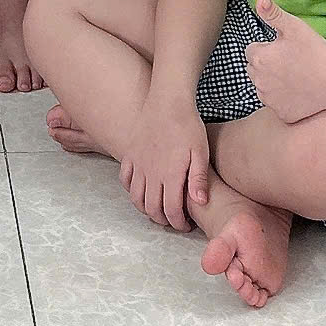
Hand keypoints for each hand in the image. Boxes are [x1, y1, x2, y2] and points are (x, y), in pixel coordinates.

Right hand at [119, 100, 212, 229]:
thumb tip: (200, 203)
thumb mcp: (200, 152)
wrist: (168, 100)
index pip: (171, 210)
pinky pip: (125, 179)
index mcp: (170, 176)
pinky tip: (140, 189)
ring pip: (136, 197)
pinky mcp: (130, 154)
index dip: (178, 223)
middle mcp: (151, 173)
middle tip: (173, 220)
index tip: (185, 225)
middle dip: (162, 220)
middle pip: (151, 208)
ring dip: (146, 209)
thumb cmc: (188, 125)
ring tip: (157, 209)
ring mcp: (138, 164)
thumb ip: (199, 179)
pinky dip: (131, 190)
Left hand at [245, 0, 325, 122]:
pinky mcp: (282, 114)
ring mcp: (270, 100)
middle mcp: (259, 81)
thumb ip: (272, 13)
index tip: (283, 49)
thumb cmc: (315, 51)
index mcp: (258, 58)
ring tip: (295, 76)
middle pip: (254, 70)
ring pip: (264, 88)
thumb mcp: (293, 26)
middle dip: (266, 65)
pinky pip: (277, 105)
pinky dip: (284, 100)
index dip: (267, 48)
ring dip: (272, 83)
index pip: (251, 51)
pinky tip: (299, 92)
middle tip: (289, 62)